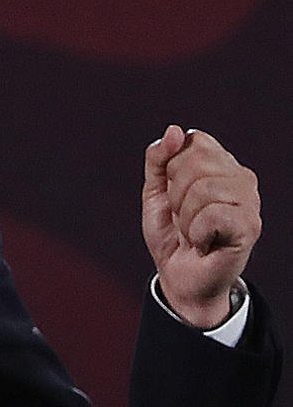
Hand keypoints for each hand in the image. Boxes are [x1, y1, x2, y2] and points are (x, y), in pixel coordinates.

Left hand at [142, 125, 260, 328]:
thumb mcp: (154, 190)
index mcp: (221, 163)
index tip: (174, 193)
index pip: (193, 141)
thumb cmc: (170, 231)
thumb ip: (158, 158)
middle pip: (196, 162)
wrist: (178, 275)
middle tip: (183, 216)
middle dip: (176, 193)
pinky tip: (203, 243)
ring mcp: (250, 201)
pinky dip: (196, 232)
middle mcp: (241, 177)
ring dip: (185, 216)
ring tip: (193, 231)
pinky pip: (214, 214)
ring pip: (204, 189)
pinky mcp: (250, 226)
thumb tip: (175, 131)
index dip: (172, 168)